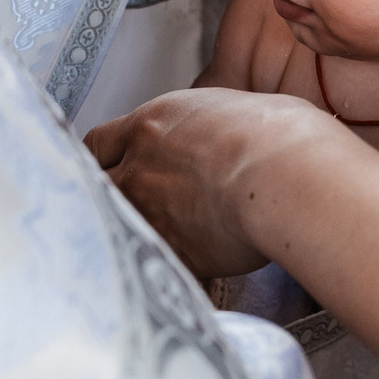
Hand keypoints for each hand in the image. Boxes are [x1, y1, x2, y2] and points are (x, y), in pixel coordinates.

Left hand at [86, 88, 347, 278]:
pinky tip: (177, 271)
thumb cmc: (276, 133)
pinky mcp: (168, 254)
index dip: (105, 159)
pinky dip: (160, 270)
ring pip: (113, 228)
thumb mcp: (233, 107)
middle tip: (132, 205)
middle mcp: (138, 169)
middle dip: (107, 197)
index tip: (117, 167)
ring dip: (127, 233)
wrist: (284, 176)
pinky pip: (151, 266)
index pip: (99, 144)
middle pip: (93, 187)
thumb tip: (220, 132)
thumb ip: (207, 124)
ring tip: (150, 240)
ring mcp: (147, 214)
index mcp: (150, 126)